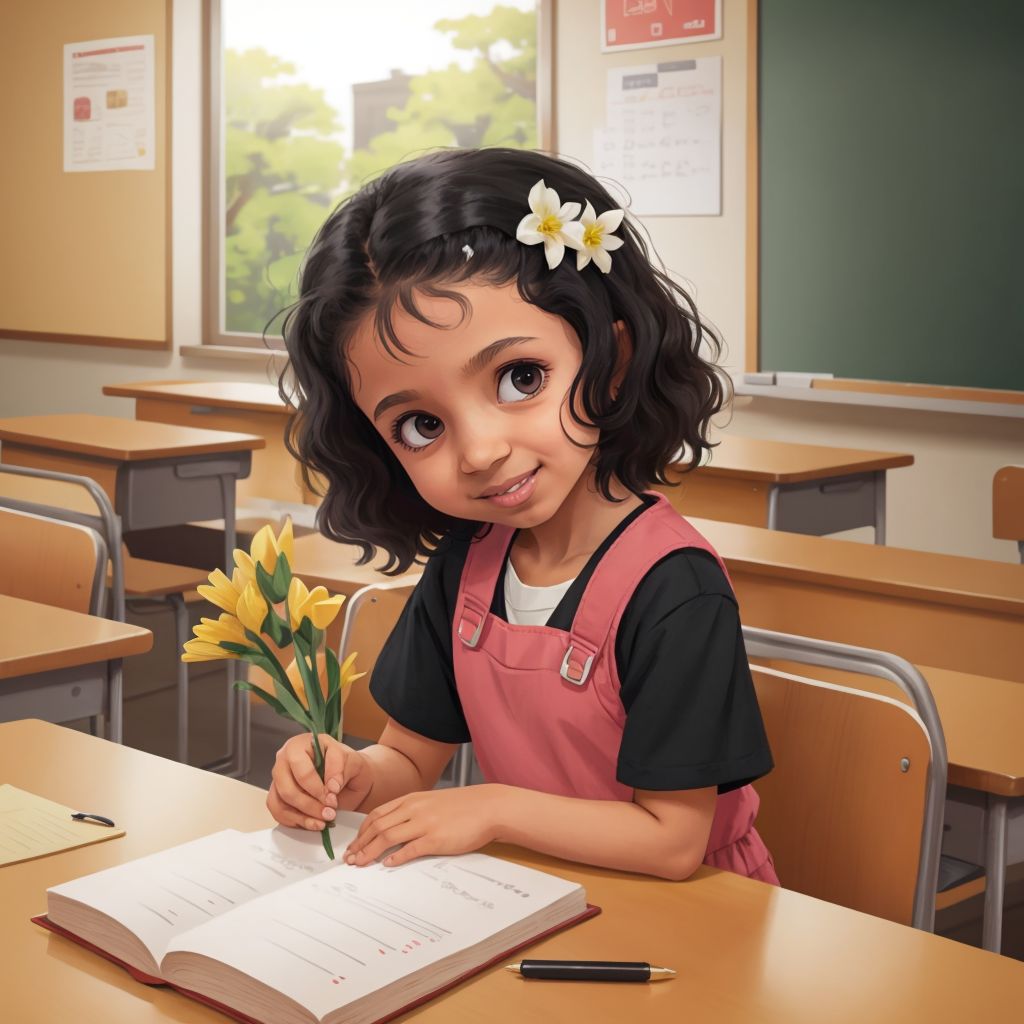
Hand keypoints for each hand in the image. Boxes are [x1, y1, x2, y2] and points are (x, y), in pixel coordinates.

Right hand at [266, 733, 373, 830]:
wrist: (348, 776)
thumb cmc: (347, 765)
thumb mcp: (352, 760)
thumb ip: (341, 769)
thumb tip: (331, 787)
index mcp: (300, 745)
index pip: (302, 771)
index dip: (317, 789)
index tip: (332, 798)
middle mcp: (284, 760)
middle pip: (288, 790)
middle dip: (310, 806)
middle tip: (329, 814)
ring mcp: (278, 779)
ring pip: (280, 804)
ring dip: (302, 817)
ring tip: (322, 822)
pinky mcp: (278, 796)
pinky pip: (278, 813)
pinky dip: (295, 822)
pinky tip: (312, 823)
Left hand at [343, 785, 501, 867]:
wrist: (488, 807)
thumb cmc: (463, 807)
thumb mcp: (433, 802)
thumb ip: (413, 812)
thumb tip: (394, 829)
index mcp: (412, 799)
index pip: (377, 814)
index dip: (362, 831)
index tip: (354, 844)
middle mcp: (414, 809)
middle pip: (377, 826)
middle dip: (360, 844)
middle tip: (350, 858)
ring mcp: (424, 823)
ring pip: (387, 837)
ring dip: (370, 852)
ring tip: (360, 863)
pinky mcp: (436, 839)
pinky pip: (409, 849)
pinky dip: (395, 857)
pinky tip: (387, 864)